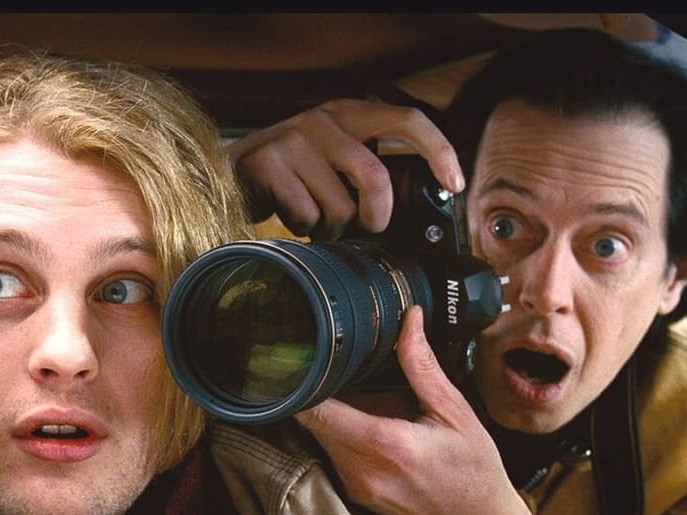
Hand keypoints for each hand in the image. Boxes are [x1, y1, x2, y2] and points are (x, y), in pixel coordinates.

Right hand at [228, 98, 463, 239]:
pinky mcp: (268, 164)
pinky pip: (305, 216)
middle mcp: (324, 120)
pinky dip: (304, 229)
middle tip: (369, 227)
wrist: (231, 172)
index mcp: (349, 114)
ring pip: (338, 207)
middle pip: (374, 176)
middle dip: (377, 216)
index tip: (455, 183)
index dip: (439, 152)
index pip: (408, 120)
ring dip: (332, 228)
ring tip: (316, 218)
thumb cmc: (294, 173)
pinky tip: (291, 215)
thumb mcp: (334, 159)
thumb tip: (413, 208)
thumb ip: (368, 172)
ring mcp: (294, 140)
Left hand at [294, 305, 588, 514]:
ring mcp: (357, 489)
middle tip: (330, 367)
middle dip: (319, 395)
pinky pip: (335, 459)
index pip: (318, 413)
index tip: (302, 360)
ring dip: (331, 418)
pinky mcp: (358, 499)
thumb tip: (410, 318)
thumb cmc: (475, 467)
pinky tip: (367, 427)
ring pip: (322, 441)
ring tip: (352, 395)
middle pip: (314, 425)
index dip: (304, 385)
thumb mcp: (455, 410)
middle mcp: (363, 472)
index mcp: (387, 445)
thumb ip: (422, 366)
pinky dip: (343, 438)